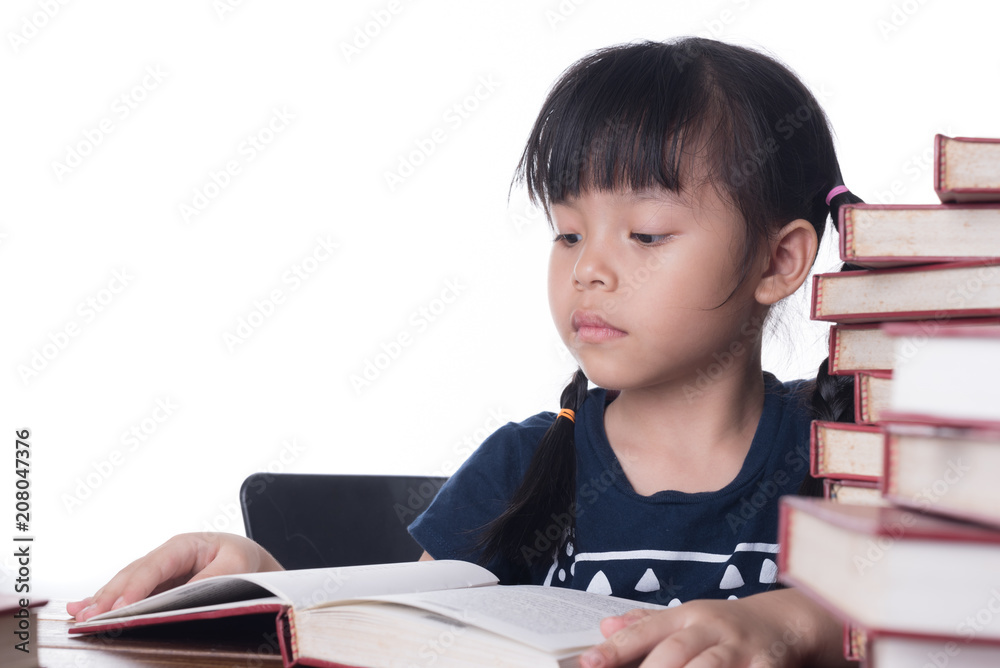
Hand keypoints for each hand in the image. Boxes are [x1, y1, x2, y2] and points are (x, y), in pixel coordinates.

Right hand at [66, 532, 282, 621]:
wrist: (247, 560)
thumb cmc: (240, 558)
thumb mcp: (236, 564)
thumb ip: (212, 577)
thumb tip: (185, 596)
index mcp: (183, 545)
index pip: (155, 566)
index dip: (136, 587)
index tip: (121, 608)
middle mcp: (164, 557)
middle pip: (132, 575)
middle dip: (110, 597)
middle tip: (89, 618)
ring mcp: (156, 573)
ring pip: (125, 585)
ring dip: (102, 601)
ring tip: (80, 617)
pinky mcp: (154, 587)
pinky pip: (128, 595)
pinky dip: (107, 604)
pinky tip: (84, 612)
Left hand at [580, 588, 850, 666]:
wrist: (784, 622)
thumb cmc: (724, 626)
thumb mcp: (686, 618)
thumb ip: (646, 624)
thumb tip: (604, 628)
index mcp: (686, 616)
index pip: (644, 631)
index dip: (616, 649)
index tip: (589, 663)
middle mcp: (711, 629)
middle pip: (675, 651)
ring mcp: (740, 649)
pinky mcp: (767, 667)